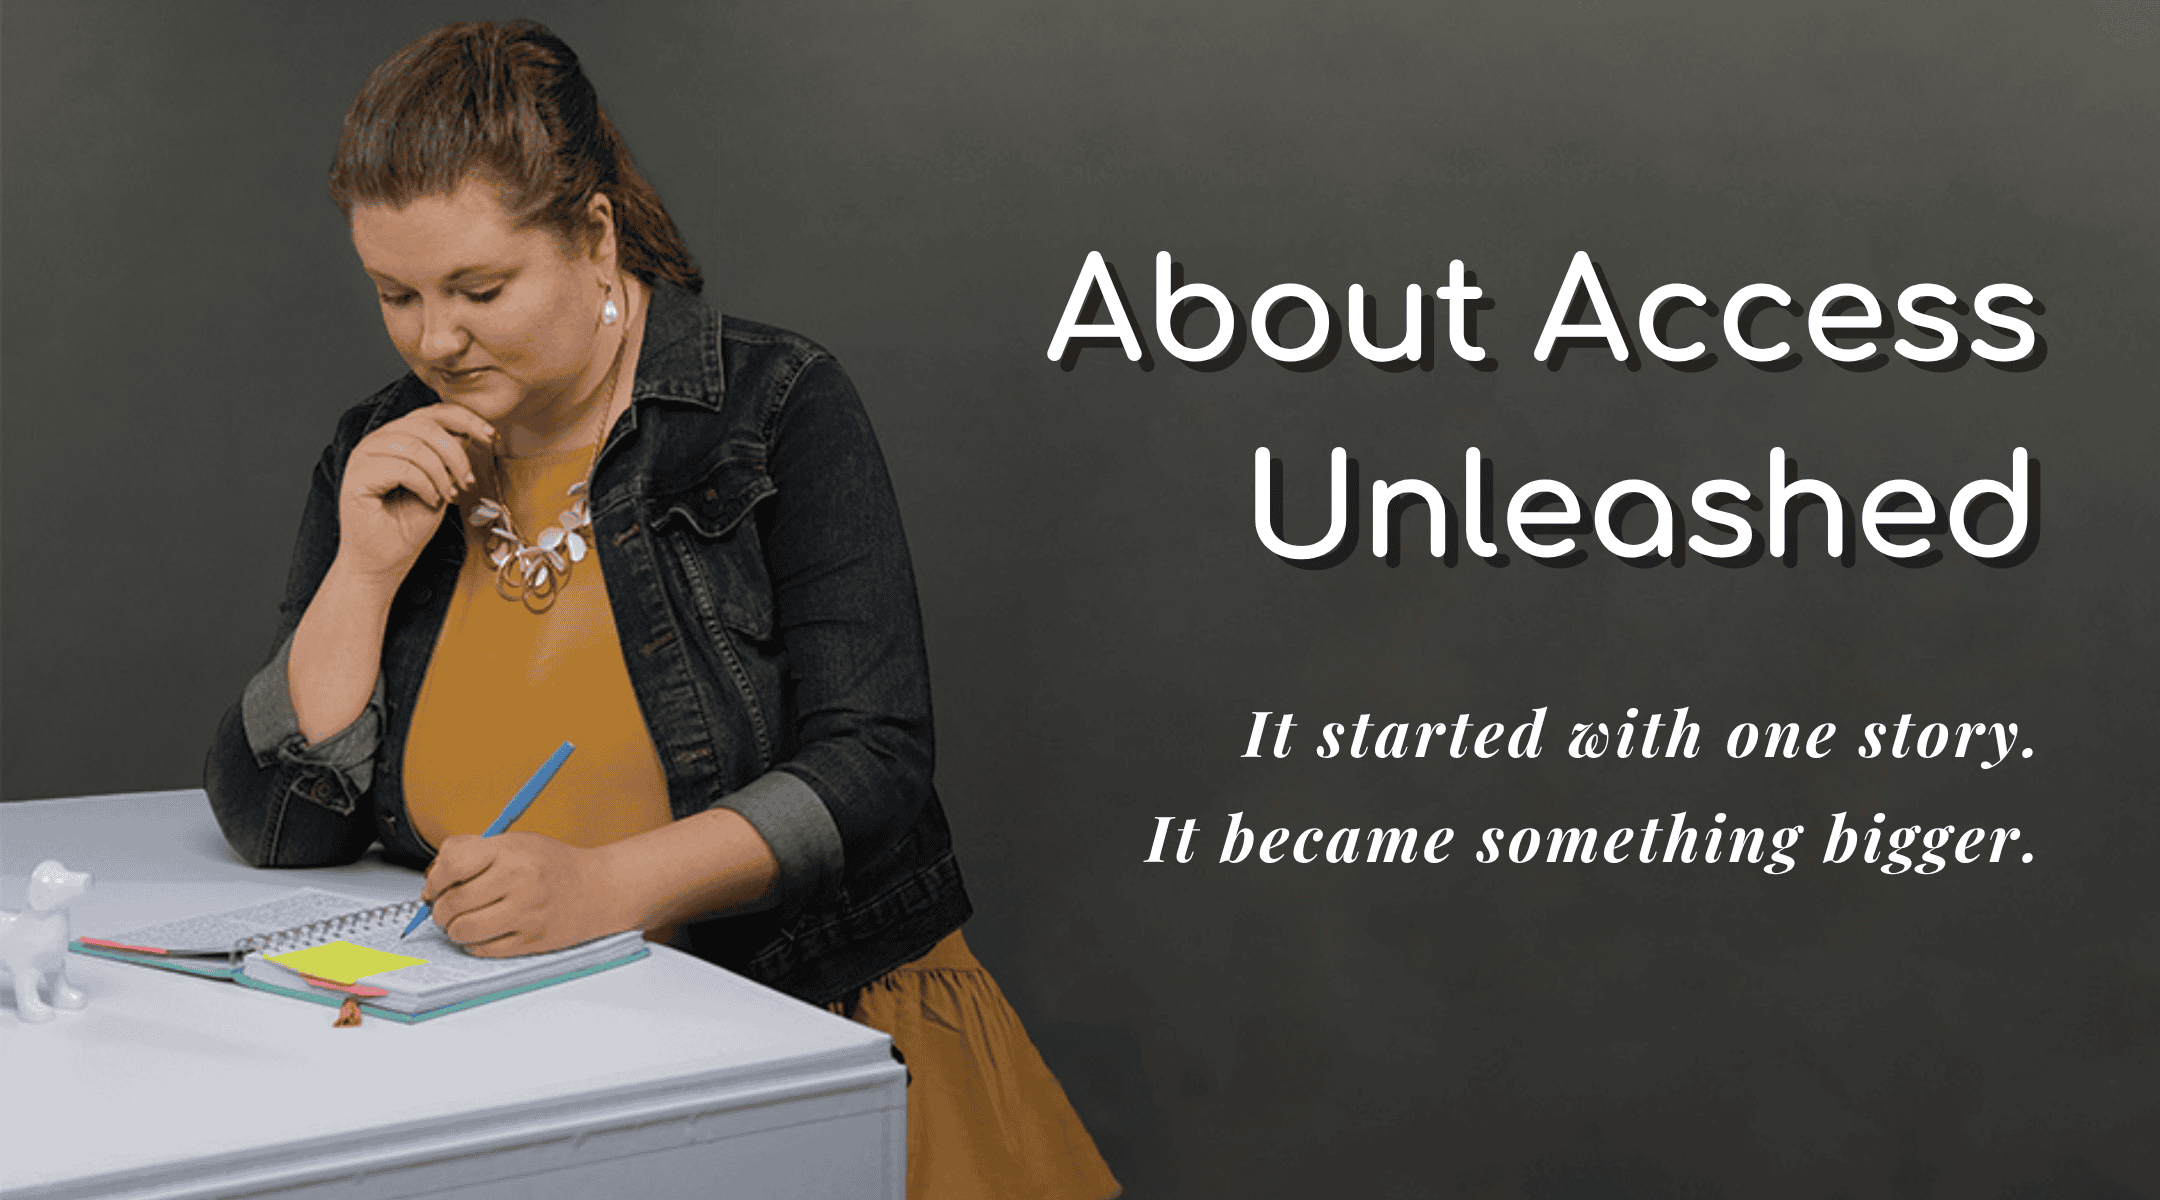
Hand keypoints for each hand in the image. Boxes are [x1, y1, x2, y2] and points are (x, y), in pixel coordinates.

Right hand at [337, 403, 496, 582]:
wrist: (383, 562)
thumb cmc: (406, 527)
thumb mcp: (440, 484)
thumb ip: (448, 457)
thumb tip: (469, 433)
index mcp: (395, 437)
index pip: (433, 413)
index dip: (466, 419)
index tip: (491, 437)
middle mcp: (376, 441)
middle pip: (426, 425)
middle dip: (457, 454)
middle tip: (468, 482)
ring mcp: (363, 457)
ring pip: (415, 446)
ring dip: (442, 472)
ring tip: (449, 495)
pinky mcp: (356, 477)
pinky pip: (402, 467)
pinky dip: (426, 485)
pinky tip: (431, 500)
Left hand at [422, 831, 632, 955]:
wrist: (599, 888)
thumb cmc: (555, 865)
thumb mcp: (515, 841)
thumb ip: (472, 849)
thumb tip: (434, 874)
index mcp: (511, 852)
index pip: (452, 865)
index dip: (434, 879)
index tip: (435, 885)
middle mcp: (519, 881)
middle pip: (453, 902)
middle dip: (440, 909)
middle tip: (444, 907)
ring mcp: (526, 913)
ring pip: (463, 930)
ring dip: (454, 929)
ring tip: (462, 921)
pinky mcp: (531, 940)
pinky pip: (483, 949)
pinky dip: (474, 943)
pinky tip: (482, 932)